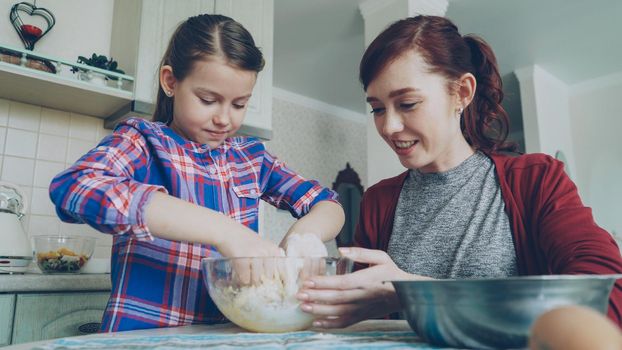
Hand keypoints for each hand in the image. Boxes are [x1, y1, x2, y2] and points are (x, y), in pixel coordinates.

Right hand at [215, 225, 284, 285]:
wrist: (227, 231)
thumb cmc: (243, 241)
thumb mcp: (261, 248)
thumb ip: (268, 261)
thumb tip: (272, 282)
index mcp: (274, 250)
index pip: (282, 271)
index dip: (279, 282)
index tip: (275, 290)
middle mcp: (267, 252)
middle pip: (269, 278)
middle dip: (262, 284)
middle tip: (255, 284)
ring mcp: (254, 255)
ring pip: (257, 280)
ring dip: (250, 283)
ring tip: (246, 279)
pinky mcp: (242, 259)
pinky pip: (245, 278)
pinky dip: (241, 280)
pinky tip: (239, 276)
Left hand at [296, 247, 429, 327]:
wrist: (407, 294)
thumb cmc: (392, 273)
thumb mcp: (381, 257)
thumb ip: (361, 252)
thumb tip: (341, 250)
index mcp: (366, 281)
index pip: (342, 283)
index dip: (324, 283)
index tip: (308, 281)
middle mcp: (363, 297)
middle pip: (336, 299)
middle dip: (316, 297)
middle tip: (299, 295)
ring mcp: (363, 309)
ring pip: (338, 312)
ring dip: (319, 311)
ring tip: (303, 307)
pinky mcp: (363, 316)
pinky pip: (344, 323)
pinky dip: (330, 325)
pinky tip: (316, 323)